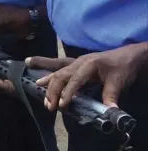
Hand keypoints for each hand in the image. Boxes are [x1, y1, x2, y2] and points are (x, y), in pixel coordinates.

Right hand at [32, 43, 147, 110]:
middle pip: (61, 75)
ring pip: (57, 70)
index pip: (75, 80)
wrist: (128, 55)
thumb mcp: (119, 81)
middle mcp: (79, 62)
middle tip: (49, 105)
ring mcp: (76, 62)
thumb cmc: (123, 66)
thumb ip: (111, 95)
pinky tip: (38, 76)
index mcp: (89, 64)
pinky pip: (58, 67)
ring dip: (47, 81)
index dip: (68, 92)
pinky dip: (47, 71)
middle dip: (53, 90)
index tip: (62, 105)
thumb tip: (109, 111)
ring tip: (38, 89)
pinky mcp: (76, 65)